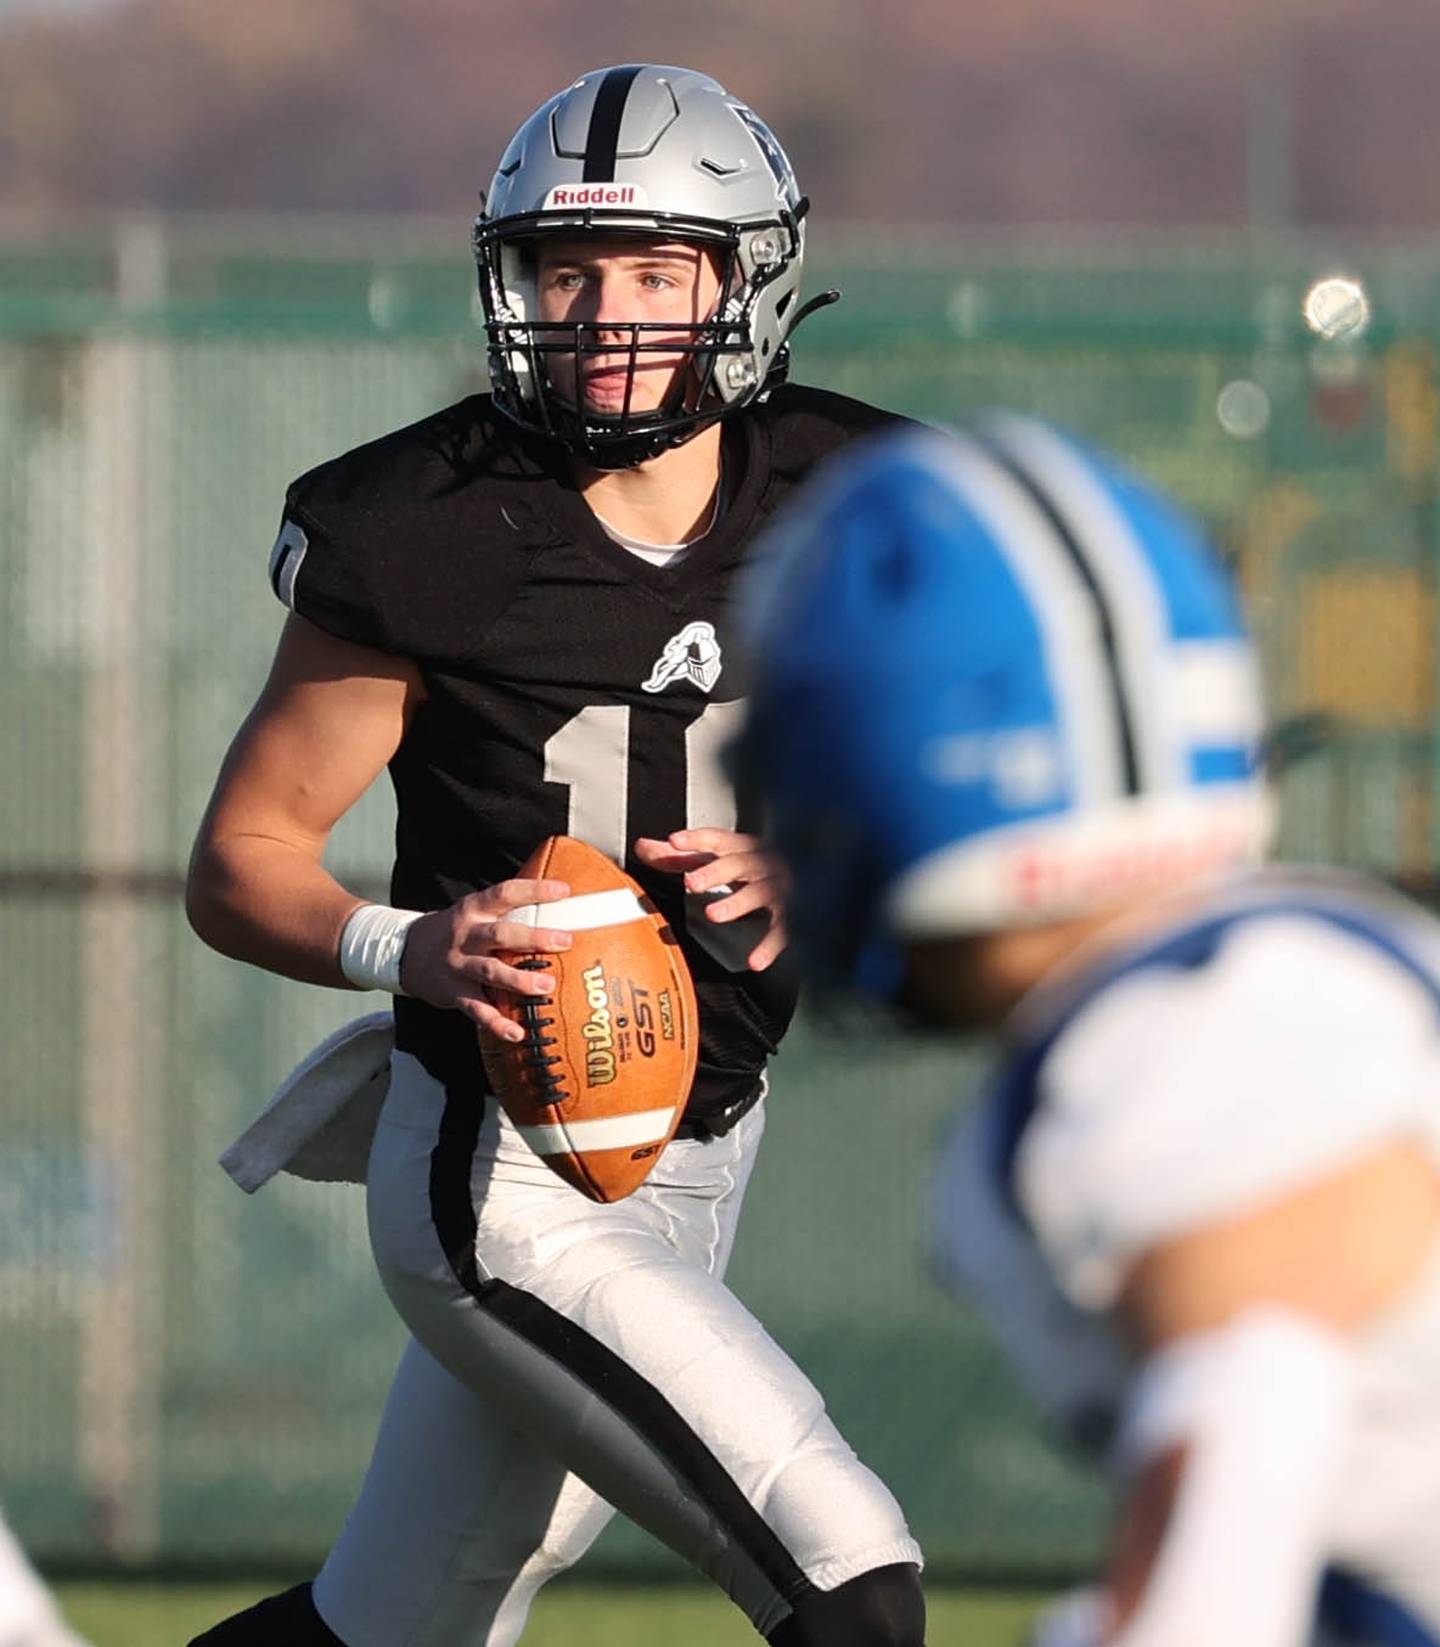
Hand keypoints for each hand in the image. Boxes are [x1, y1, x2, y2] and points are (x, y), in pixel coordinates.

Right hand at [398, 878, 572, 1040]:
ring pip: (490, 972)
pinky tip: (517, 1033)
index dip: (534, 890)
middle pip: (500, 934)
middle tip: (565, 941)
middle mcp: (466, 936)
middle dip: (534, 938)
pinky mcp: (454, 993)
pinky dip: (497, 1023)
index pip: (505, 894)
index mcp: (474, 910)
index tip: (564, 890)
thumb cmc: (455, 932)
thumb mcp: (473, 912)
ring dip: (519, 980)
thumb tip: (557, 909)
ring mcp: (459, 965)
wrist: (404, 952)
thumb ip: (506, 913)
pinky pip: (477, 1010)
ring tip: (546, 986)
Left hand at [632, 828, 788, 970]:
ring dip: (737, 903)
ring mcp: (779, 887)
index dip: (695, 839)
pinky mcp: (792, 913)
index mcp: (741, 847)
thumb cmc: (754, 864)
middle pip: (738, 863)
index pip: (717, 839)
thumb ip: (681, 856)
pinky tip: (755, 961)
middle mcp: (761, 863)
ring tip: (713, 915)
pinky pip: (782, 930)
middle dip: (715, 872)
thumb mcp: (719, 857)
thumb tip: (643, 847)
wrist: (809, 872)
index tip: (674, 841)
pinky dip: (769, 946)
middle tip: (690, 882)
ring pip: (759, 893)